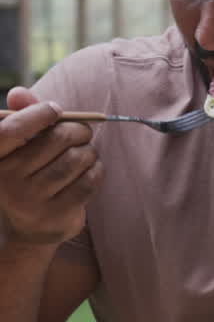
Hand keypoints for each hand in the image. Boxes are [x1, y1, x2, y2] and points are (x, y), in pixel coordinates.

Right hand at [0, 88, 102, 246]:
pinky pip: (87, 183)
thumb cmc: (27, 176)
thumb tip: (19, 93)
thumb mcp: (19, 148)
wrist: (27, 229)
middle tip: (83, 132)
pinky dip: (96, 171)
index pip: (9, 130)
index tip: (55, 110)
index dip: (35, 115)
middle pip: (54, 140)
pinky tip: (92, 170)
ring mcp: (30, 203)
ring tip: (88, 152)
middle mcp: (6, 182)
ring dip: (89, 151)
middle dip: (77, 130)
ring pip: (75, 160)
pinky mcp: (55, 218)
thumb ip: (21, 118)